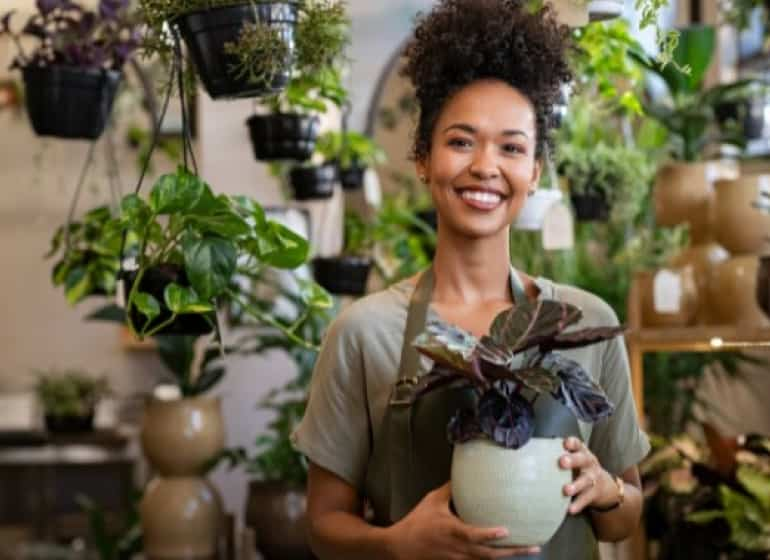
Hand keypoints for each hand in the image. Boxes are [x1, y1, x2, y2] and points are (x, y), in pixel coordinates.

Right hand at [388, 482, 540, 559]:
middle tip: (534, 547)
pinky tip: (506, 554)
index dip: (489, 534)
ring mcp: (459, 559)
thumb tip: (464, 475)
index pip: (474, 534)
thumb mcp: (432, 500)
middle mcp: (459, 548)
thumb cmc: (417, 522)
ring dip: (508, 556)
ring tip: (528, 550)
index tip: (506, 531)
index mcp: (452, 530)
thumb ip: (450, 489)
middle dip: (513, 552)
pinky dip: (494, 558)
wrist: (402, 547)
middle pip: (489, 554)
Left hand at [560, 436, 615, 514]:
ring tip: (566, 490)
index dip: (572, 443)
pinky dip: (578, 504)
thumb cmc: (580, 469)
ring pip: (585, 481)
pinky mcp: (594, 493)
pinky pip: (586, 499)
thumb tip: (531, 456)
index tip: (565, 444)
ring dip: (575, 485)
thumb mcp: (575, 459)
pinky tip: (570, 509)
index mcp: (582, 452)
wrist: (604, 487)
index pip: (578, 444)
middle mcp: (588, 463)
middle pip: (582, 460)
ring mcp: (593, 478)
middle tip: (562, 462)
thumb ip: (559, 455)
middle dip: (573, 460)